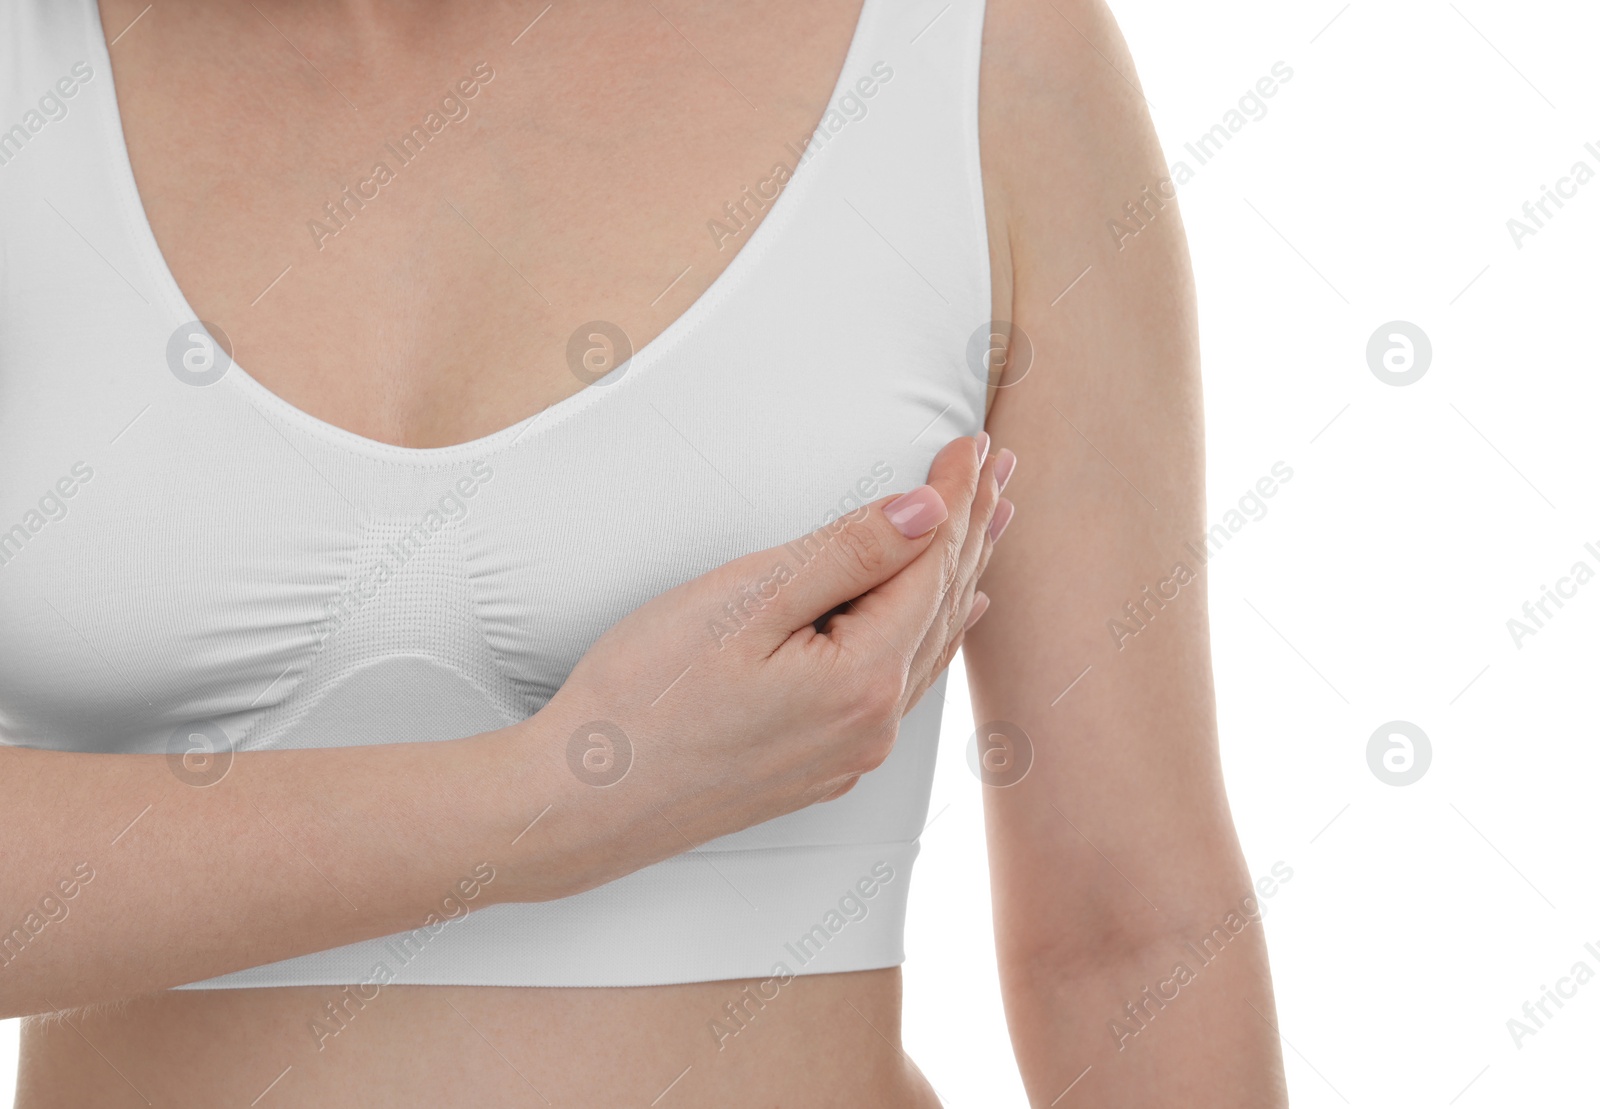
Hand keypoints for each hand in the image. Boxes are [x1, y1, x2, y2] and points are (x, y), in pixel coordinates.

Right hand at [528, 434, 1015, 895]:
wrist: (579, 807)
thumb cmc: (641, 701)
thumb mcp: (742, 604)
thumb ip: (845, 555)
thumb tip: (929, 512)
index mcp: (862, 679)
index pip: (930, 563)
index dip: (955, 497)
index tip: (973, 442)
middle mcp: (873, 725)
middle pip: (940, 605)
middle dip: (971, 531)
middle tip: (1001, 470)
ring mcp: (850, 753)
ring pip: (926, 648)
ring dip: (957, 581)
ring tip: (986, 529)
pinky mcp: (822, 766)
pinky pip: (902, 687)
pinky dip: (927, 637)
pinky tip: (941, 623)